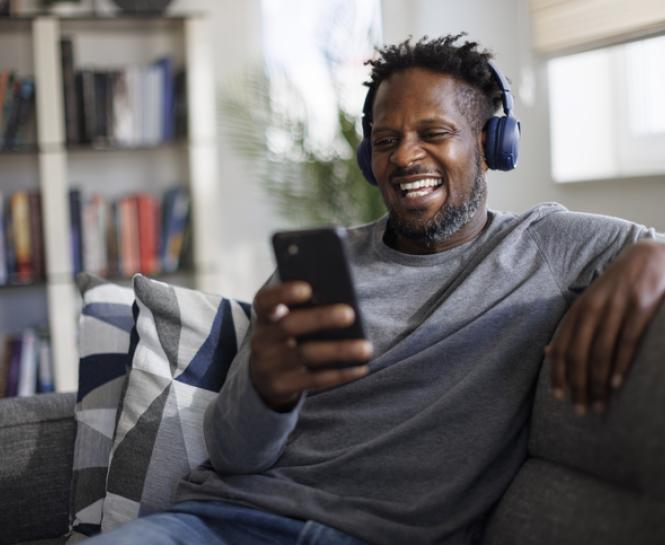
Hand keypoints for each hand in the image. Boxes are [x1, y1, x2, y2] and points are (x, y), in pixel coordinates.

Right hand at [249, 281, 372, 410]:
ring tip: (366, 347)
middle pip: (289, 326)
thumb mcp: (285, 318)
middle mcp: (261, 339)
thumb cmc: (287, 335)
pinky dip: (340, 373)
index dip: (284, 293)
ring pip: (306, 355)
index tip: (308, 288)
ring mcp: (268, 365)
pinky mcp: (281, 386)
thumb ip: (304, 307)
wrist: (264, 376)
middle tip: (350, 314)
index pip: (265, 300)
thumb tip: (341, 300)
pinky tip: (361, 367)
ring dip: (338, 350)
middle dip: (320, 319)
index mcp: (263, 315)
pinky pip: (314, 380)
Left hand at [546, 239, 664, 414]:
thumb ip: (570, 327)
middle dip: (577, 386)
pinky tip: (617, 384)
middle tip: (580, 410)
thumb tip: (547, 353)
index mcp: (578, 310)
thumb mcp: (588, 302)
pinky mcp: (641, 306)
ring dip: (598, 383)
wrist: (650, 256)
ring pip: (601, 352)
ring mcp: (616, 307)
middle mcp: (592, 309)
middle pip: (577, 354)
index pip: (560, 347)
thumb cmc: (618, 286)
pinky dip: (620, 364)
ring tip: (600, 405)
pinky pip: (627, 340)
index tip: (557, 397)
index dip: (557, 374)